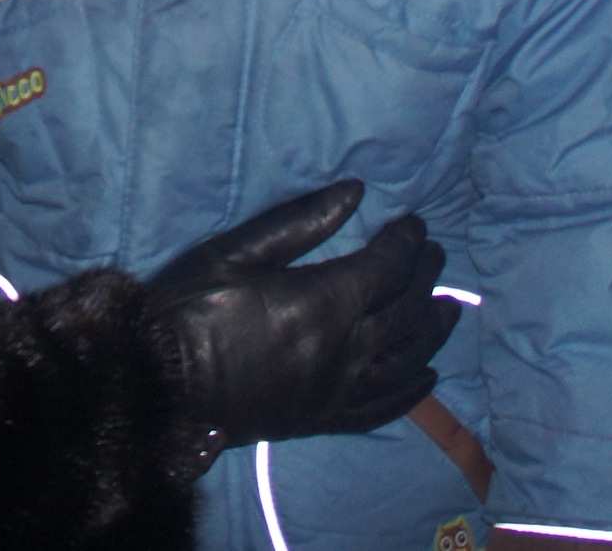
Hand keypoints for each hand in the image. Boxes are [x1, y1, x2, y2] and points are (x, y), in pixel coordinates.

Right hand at [145, 180, 457, 457]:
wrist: (163, 385)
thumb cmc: (190, 308)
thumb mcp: (236, 251)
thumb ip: (299, 222)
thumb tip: (355, 192)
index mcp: (323, 302)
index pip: (385, 268)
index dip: (406, 243)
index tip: (415, 224)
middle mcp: (343, 349)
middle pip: (404, 311)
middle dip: (425, 278)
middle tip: (436, 255)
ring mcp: (337, 389)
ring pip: (405, 359)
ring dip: (432, 332)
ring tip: (448, 310)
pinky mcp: (324, 419)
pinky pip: (383, 406)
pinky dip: (411, 391)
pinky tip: (427, 376)